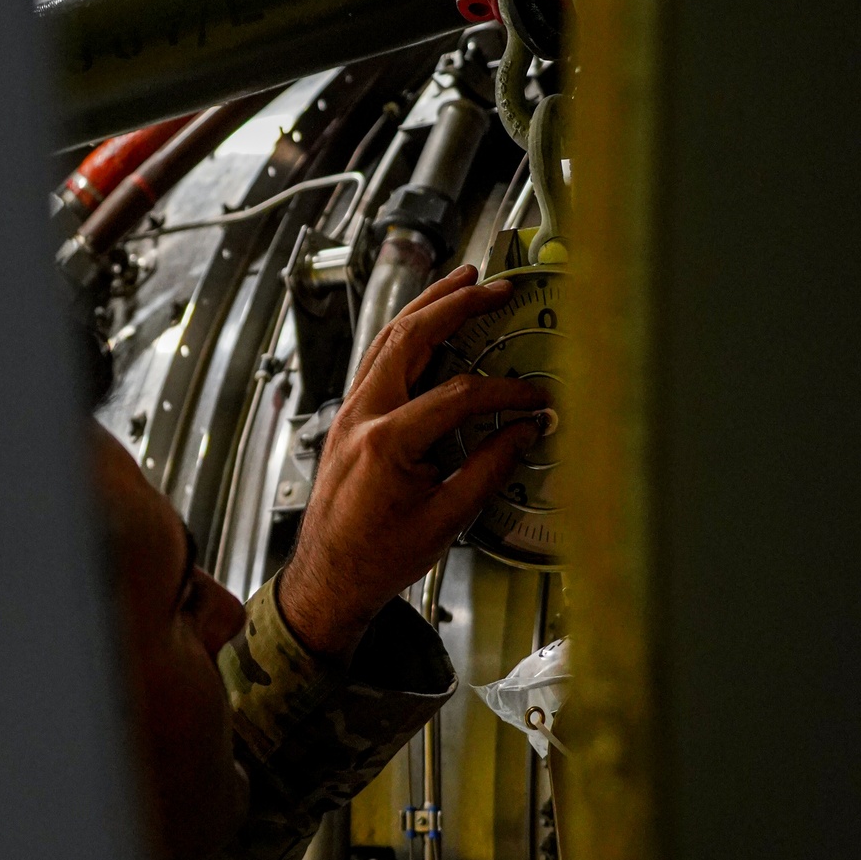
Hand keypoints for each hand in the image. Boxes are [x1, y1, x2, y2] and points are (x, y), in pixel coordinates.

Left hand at [278, 265, 549, 657]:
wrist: (327, 579)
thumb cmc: (374, 559)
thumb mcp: (445, 520)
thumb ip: (488, 469)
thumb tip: (524, 432)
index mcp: (385, 441)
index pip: (458, 395)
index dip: (504, 391)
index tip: (533, 398)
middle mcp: (361, 415)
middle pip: (410, 336)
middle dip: (455, 304)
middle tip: (493, 286)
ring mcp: (349, 411)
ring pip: (387, 337)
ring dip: (426, 304)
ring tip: (460, 280)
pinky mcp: (348, 416)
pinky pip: (376, 357)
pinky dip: (405, 330)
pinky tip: (425, 320)